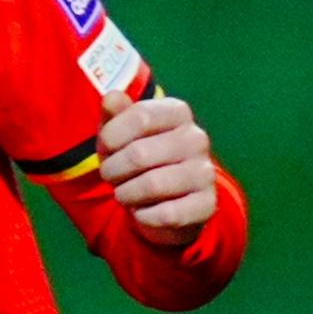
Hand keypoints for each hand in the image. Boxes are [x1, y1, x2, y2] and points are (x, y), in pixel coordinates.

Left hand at [97, 90, 217, 245]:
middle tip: (111, 176)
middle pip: (140, 153)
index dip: (111, 136)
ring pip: (153, 185)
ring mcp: (205, 172)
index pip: (140, 116)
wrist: (165, 202)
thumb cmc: (137, 159)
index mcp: (177, 112)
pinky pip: (167, 214)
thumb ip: (114, 113)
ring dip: (126, 194)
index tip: (106, 148)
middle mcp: (196, 138)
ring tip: (124, 193)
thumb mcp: (119, 133)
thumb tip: (112, 97)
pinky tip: (143, 211)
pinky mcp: (206, 204)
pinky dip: (144, 216)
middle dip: (113, 170)